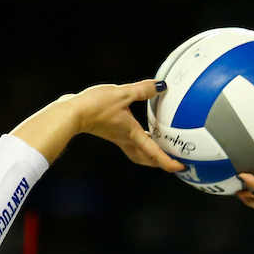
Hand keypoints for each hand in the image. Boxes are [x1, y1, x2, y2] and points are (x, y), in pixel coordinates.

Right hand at [11, 80, 183, 171]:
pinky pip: (130, 141)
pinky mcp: (110, 130)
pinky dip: (140, 141)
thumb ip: (143, 89)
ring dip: (150, 154)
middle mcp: (125, 138)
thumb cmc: (95, 105)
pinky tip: (142, 131)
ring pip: (137, 151)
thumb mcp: (123, 93)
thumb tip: (162, 85)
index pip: (153, 152)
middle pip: (146, 157)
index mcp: (131, 134)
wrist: (72, 112)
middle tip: (174, 162)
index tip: (181, 168)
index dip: (168, 161)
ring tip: (161, 150)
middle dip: (160, 162)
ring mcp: (117, 136)